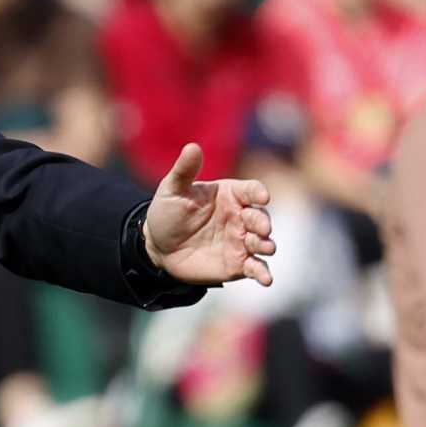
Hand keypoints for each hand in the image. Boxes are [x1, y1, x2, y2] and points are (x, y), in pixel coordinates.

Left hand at [143, 143, 274, 288]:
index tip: (261, 197)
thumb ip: (184, 171)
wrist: (158, 248)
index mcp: (230, 194)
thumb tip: (192, 147)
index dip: (258, 192)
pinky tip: (266, 280)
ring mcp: (241, 241)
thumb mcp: (171, 190)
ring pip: (262, 242)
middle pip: (261, 217)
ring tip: (265, 248)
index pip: (251, 190)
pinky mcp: (237, 264)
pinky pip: (255, 268)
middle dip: (263, 222)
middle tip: (261, 228)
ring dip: (267, 244)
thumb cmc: (167, 214)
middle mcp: (240, 216)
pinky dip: (263, 273)